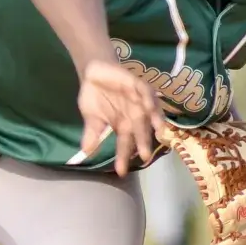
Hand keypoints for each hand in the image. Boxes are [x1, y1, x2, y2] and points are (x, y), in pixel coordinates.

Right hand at [77, 59, 165, 176]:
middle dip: (143, 143)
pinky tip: (149, 107)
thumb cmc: (95, 96)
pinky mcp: (138, 86)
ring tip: (160, 132)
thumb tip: (86, 152)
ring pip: (150, 114)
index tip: (120, 172)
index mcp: (123, 126)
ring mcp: (138, 101)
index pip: (124, 145)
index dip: (123, 158)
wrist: (93, 72)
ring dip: (156, 122)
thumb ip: (92, 134)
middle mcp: (135, 116)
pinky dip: (149, 100)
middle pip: (141, 132)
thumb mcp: (91, 117)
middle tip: (145, 156)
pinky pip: (146, 93)